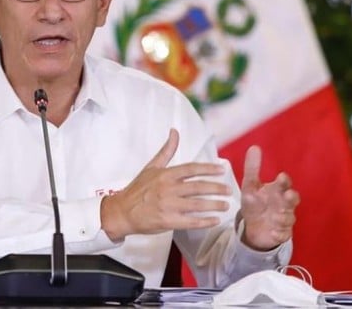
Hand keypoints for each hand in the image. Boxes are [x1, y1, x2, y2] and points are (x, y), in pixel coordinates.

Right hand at [101, 129, 231, 241]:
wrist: (122, 211)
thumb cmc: (138, 189)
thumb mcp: (151, 167)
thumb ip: (166, 150)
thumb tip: (174, 131)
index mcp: (166, 174)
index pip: (192, 169)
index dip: (208, 169)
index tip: (222, 170)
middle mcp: (168, 189)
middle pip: (198, 187)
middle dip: (216, 188)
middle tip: (229, 191)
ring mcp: (168, 205)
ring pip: (197, 204)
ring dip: (214, 205)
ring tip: (225, 205)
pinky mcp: (168, 221)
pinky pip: (191, 221)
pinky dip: (204, 221)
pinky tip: (215, 220)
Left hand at [240, 145, 299, 250]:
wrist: (253, 226)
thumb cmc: (255, 202)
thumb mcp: (250, 185)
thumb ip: (252, 168)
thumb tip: (254, 147)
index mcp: (277, 191)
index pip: (284, 184)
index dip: (284, 181)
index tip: (281, 176)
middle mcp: (283, 204)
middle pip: (292, 200)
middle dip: (291, 198)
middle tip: (288, 195)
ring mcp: (284, 219)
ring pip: (289, 217)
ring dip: (283, 217)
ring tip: (275, 217)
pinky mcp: (281, 233)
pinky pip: (283, 234)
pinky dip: (279, 233)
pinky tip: (274, 232)